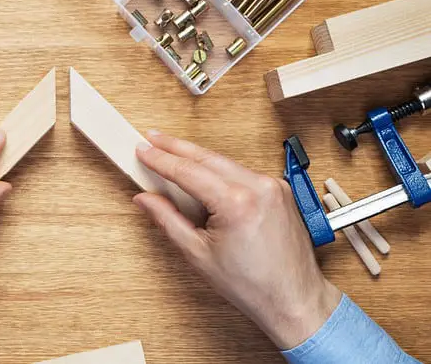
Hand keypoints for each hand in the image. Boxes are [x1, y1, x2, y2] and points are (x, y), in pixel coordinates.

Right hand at [134, 131, 341, 349]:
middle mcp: (259, 186)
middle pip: (207, 157)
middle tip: (152, 138)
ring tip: (171, 154)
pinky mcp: (280, 190)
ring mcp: (273, 185)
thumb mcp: (197, 254)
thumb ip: (167, 220)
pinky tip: (203, 174)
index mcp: (237, 203)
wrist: (293, 298)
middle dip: (176, 147)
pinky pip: (242, 172)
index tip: (143, 149)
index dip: (160, 159)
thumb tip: (146, 199)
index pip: (188, 171)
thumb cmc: (251, 284)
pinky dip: (220, 171)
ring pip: (225, 162)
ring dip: (198, 158)